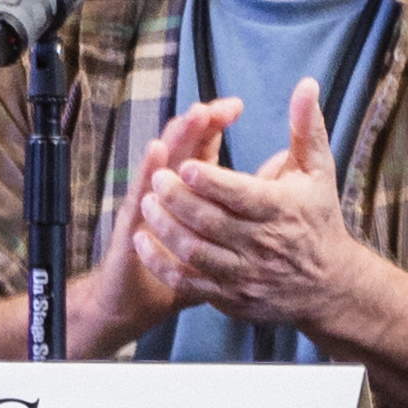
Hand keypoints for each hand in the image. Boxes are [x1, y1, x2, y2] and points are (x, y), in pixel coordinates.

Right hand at [54, 102, 232, 353]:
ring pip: (163, 163)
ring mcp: (146, 205)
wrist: (132, 304)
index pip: (201, 148)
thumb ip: (243, 214)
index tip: (234, 106)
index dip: (214, 126)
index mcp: (186, 192)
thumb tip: (275, 187)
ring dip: (178, 137)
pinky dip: (148, 169)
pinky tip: (157, 151)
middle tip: (214, 103)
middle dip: (198, 123)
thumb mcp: (216, 244)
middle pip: (182, 147)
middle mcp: (164, 192)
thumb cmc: (175, 272)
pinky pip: (141, 192)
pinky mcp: (132, 224)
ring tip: (195, 114)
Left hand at [127, 79, 398, 338]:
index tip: (185, 165)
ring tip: (146, 202)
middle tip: (157, 179)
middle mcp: (262, 245)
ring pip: (195, 252)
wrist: (328, 286)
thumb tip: (305, 84)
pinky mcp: (230, 296)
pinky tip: (142, 242)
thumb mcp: (319, 171)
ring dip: (165, 228)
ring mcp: (244, 274)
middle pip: (210, 222)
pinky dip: (161, 263)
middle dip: (178, 200)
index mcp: (281, 210)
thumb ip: (306, 128)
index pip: (240, 195)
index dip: (210, 181)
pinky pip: (188, 283)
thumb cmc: (319, 220)